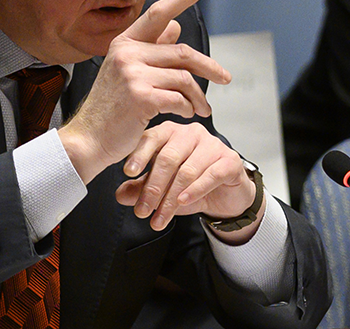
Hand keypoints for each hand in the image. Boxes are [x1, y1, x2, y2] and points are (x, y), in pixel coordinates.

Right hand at [59, 0, 230, 182]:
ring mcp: (132, 74)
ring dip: (198, 96)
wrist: (89, 139)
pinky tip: (184, 114)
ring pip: (184, 78)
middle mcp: (127, 53)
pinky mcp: (140, 96)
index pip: (158, 14)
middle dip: (209, 67)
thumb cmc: (111, 108)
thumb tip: (176, 26)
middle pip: (182, 52)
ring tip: (202, 108)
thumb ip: (152, 49)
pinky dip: (187, 108)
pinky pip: (179, 99)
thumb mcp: (128, 73)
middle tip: (225, 78)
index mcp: (124, 43)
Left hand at [114, 121, 257, 233]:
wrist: (225, 196)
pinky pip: (210, 175)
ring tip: (160, 218)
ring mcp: (212, 145)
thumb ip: (141, 187)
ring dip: (170, 199)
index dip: (139, 156)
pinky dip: (195, 191)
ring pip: (187, 171)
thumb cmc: (192, 185)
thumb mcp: (162, 188)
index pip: (151, 138)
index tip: (127, 173)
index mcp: (171, 132)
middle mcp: (191, 134)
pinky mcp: (229, 161)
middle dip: (153, 188)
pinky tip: (183, 202)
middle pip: (168, 158)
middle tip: (142, 210)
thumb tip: (120, 194)